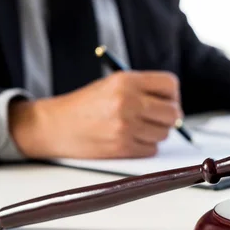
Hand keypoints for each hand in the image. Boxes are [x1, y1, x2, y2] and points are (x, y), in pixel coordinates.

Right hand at [9, 71, 181, 158]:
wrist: (54, 126)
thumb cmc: (85, 105)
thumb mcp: (112, 84)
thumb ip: (143, 89)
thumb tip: (175, 106)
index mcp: (126, 80)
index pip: (170, 84)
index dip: (172, 94)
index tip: (166, 100)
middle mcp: (128, 101)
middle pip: (173, 112)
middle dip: (170, 117)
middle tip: (158, 118)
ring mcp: (125, 126)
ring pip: (164, 133)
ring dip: (157, 133)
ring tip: (139, 128)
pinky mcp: (122, 147)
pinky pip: (151, 149)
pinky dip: (146, 146)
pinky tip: (131, 139)